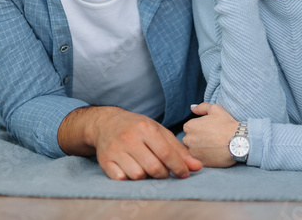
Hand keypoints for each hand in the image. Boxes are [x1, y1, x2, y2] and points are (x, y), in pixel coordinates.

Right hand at [59, 106, 201, 179]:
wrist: (106, 123)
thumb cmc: (137, 127)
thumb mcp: (159, 131)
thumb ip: (178, 149)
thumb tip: (196, 166)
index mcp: (145, 128)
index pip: (166, 153)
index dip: (179, 167)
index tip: (185, 174)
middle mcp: (129, 138)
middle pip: (153, 167)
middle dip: (163, 173)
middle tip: (164, 170)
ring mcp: (115, 150)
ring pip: (138, 175)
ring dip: (146, 177)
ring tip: (146, 168)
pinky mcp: (105, 161)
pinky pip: (121, 179)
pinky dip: (129, 179)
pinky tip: (131, 170)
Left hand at [182, 102, 239, 167]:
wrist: (238, 141)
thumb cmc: (227, 124)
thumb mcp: (215, 109)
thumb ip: (201, 107)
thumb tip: (192, 107)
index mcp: (189, 126)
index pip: (189, 128)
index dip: (199, 128)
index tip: (208, 130)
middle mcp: (188, 140)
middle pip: (189, 140)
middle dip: (197, 139)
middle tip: (211, 138)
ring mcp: (193, 153)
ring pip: (193, 151)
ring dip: (200, 149)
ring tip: (213, 147)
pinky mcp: (200, 162)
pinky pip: (199, 160)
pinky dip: (204, 157)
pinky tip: (213, 154)